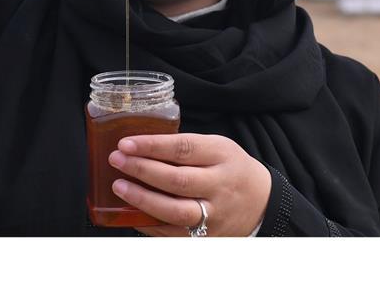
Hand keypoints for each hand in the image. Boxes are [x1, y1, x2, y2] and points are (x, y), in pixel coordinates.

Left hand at [108, 133, 270, 236]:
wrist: (262, 203)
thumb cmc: (232, 169)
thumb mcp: (218, 147)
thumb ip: (185, 147)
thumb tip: (140, 146)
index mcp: (222, 156)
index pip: (183, 149)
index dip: (152, 146)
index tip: (126, 143)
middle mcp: (219, 186)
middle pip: (177, 180)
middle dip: (142, 169)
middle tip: (117, 160)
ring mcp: (214, 214)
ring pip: (175, 211)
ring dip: (142, 199)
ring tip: (119, 187)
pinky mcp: (207, 237)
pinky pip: (173, 233)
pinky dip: (149, 223)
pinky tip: (130, 213)